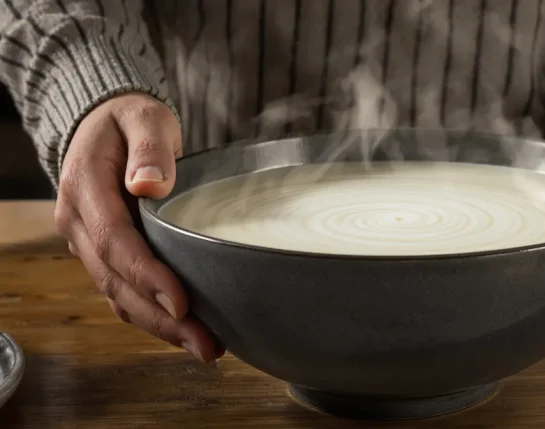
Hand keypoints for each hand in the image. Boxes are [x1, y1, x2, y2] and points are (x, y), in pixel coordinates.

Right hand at [54, 93, 220, 362]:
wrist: (103, 125)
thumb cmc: (129, 120)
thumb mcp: (144, 118)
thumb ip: (148, 148)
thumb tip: (148, 185)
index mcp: (85, 188)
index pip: (115, 241)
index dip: (147, 275)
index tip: (182, 303)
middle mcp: (78, 222)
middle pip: (116, 280)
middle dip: (161, 317)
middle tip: (206, 345)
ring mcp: (86, 242)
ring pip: (118, 294)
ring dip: (159, 326)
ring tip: (204, 348)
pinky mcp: (102, 253)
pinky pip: (121, 291)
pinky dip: (150, 314)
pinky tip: (183, 332)